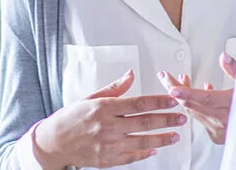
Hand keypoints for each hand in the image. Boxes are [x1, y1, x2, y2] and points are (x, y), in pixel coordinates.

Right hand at [33, 70, 186, 168]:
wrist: (54, 143)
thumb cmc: (71, 118)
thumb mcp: (90, 97)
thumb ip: (114, 88)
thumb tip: (131, 75)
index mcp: (104, 108)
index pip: (138, 103)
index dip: (159, 102)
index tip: (173, 100)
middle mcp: (107, 127)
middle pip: (144, 123)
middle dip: (167, 120)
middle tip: (182, 118)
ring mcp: (108, 145)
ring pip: (141, 142)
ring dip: (161, 139)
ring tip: (175, 136)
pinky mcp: (106, 160)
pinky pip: (131, 157)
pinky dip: (144, 154)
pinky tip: (154, 150)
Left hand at [158, 52, 235, 144]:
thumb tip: (223, 57)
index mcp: (232, 105)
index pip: (206, 98)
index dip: (188, 92)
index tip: (173, 87)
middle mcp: (223, 120)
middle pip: (193, 104)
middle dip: (175, 89)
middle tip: (165, 76)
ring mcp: (219, 129)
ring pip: (194, 111)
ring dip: (184, 96)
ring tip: (177, 80)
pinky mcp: (217, 134)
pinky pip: (200, 119)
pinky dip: (194, 106)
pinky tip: (194, 95)